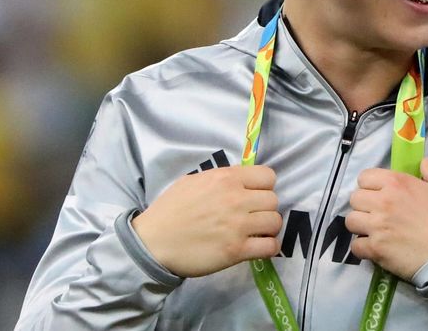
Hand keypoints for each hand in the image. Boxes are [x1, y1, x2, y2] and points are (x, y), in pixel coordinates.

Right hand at [132, 165, 281, 277]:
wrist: (152, 243)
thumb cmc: (169, 211)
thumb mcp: (193, 181)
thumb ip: (220, 178)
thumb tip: (239, 180)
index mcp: (226, 179)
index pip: (268, 176)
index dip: (264, 187)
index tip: (254, 196)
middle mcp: (236, 199)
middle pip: (273, 200)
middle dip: (265, 208)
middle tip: (253, 217)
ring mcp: (238, 225)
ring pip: (275, 222)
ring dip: (268, 228)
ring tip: (256, 232)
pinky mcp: (237, 250)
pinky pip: (270, 246)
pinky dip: (268, 247)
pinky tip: (258, 247)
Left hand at [346, 158, 427, 279]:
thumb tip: (423, 162)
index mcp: (398, 183)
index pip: (365, 176)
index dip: (371, 185)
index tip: (380, 193)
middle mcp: (383, 201)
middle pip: (355, 198)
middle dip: (364, 205)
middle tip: (377, 213)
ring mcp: (377, 226)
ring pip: (350, 221)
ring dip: (360, 225)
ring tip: (373, 231)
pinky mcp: (375, 249)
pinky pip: (355, 246)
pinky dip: (362, 248)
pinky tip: (375, 248)